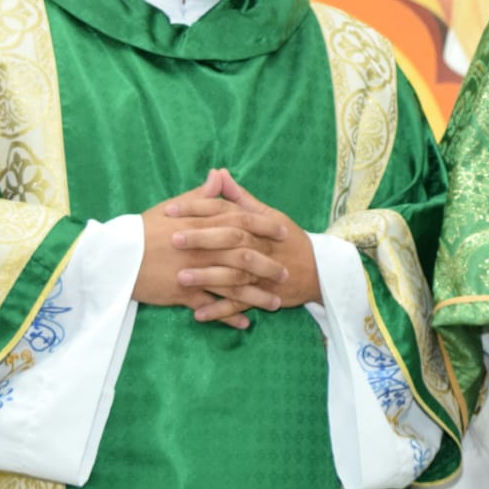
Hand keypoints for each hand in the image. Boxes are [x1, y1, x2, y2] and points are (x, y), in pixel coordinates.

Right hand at [137, 171, 280, 328]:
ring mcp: (194, 271)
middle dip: (268, 265)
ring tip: (275, 303)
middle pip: (244, 255)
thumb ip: (201, 196)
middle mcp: (203, 248)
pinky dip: (229, 316)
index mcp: (202, 224)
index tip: (284, 232)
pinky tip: (246, 323)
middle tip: (287, 273)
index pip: (241, 222)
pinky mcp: (183, 293)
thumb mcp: (172, 208)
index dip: (265, 226)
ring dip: (256, 296)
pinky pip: (212, 307)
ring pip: (233, 284)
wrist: (114, 256)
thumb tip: (220, 175)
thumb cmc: (144, 230)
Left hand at [170, 169, 320, 321]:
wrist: (318, 270)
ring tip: (180, 278)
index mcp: (258, 223)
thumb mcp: (269, 215)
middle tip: (172, 239)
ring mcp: (263, 272)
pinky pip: (241, 304)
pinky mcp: (265, 294)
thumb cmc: (288, 240)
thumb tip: (219, 173)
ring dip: (208, 277)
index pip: (225, 210)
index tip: (170, 210)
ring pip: (234, 273)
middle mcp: (260, 245)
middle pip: (230, 238)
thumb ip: (240, 197)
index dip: (198, 208)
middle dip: (202, 238)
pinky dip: (220, 310)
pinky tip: (198, 314)